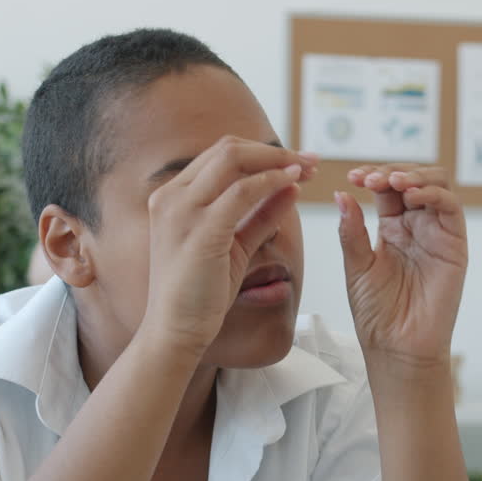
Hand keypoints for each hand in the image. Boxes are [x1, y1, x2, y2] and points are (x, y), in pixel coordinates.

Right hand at [142, 136, 318, 354]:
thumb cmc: (200, 294)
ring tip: (308, 169)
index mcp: (173, 197)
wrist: (174, 331)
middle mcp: (171, 196)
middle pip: (227, 149)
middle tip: (310, 161)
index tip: (297, 162)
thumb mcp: (234, 246)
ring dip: (277, 160)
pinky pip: (241, 192)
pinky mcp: (200, 230)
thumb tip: (291, 187)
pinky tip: (293, 184)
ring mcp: (182, 211)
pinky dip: (271, 182)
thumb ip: (259, 215)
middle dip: (274, 151)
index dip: (262, 153)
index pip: (220, 156)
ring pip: (233, 159)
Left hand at [336, 164, 467, 365]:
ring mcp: (437, 233)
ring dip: (414, 175)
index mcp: (392, 229)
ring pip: (435, 185)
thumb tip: (342, 194)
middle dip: (391, 171)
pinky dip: (433, 193)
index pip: (386, 188)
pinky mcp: (455, 245)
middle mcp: (416, 226)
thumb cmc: (376, 314)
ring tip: (391, 182)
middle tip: (369, 178)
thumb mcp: (356, 267)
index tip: (353, 176)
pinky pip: (451, 208)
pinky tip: (412, 194)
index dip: (372, 175)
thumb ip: (352, 231)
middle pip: (412, 179)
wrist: (397, 347)